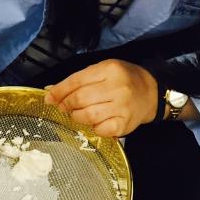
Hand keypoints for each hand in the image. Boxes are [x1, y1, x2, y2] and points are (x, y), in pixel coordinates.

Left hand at [44, 59, 158, 136]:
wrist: (151, 92)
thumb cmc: (123, 79)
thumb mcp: (103, 71)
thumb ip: (78, 80)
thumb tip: (51, 91)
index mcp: (109, 69)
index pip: (76, 80)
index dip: (59, 91)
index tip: (49, 98)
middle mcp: (117, 87)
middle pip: (80, 99)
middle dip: (66, 105)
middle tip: (63, 107)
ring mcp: (122, 107)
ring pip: (88, 116)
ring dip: (76, 117)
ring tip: (77, 114)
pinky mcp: (125, 124)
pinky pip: (100, 130)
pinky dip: (92, 128)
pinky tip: (95, 122)